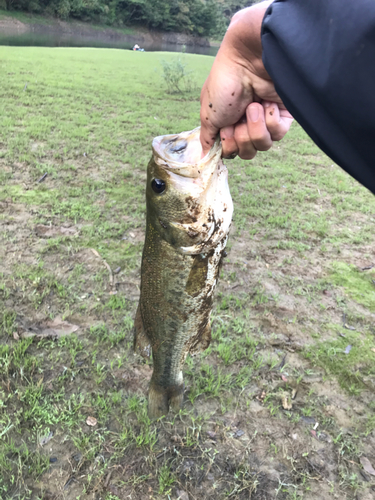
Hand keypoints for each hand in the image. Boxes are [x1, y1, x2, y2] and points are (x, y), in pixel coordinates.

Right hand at [200, 1, 292, 158]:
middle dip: (242, 138)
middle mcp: (246, 124)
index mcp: (228, 125)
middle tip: (239, 118)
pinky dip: (270, 120)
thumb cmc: (224, 84)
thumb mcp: (208, 115)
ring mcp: (265, 120)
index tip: (225, 129)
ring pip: (263, 146)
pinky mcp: (283, 115)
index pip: (230, 152)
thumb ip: (206, 139)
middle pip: (247, 153)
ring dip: (255, 127)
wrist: (247, 60)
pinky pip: (278, 134)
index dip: (228, 146)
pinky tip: (267, 104)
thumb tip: (203, 157)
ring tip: (254, 106)